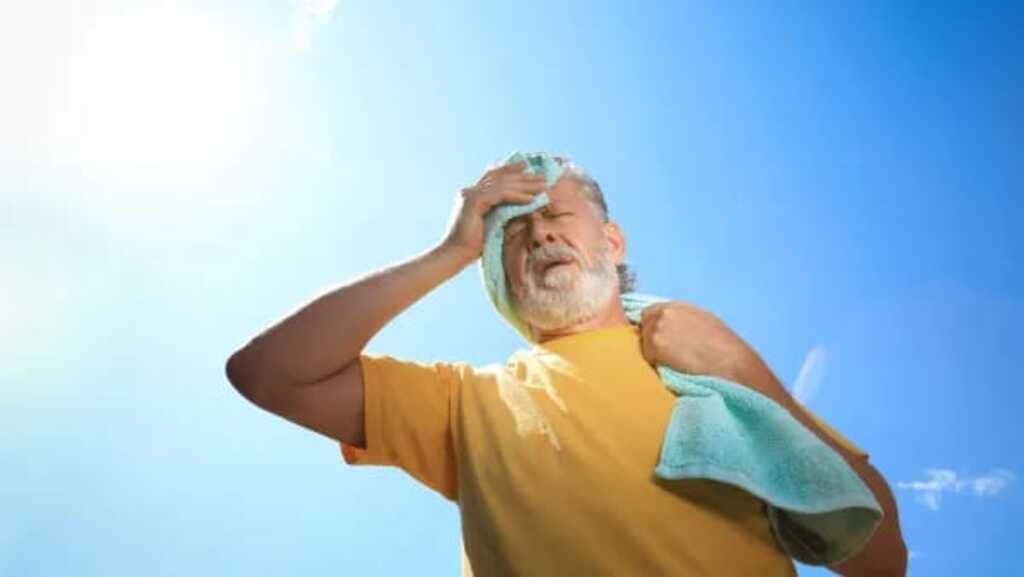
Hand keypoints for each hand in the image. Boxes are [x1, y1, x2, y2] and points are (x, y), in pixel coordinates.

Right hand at [439, 161, 546, 263]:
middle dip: (523, 176)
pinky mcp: (474, 201)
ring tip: (542, 186)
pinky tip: (531, 199)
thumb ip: (505, 214)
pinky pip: (500, 195)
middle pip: (500, 177)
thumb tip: (526, 207)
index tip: (527, 167)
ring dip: (524, 185)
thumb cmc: (472, 247)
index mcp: (473, 195)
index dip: (510, 170)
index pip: (493, 177)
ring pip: (502, 184)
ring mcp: (471, 194)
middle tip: (543, 176)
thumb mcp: (493, 226)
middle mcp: (470, 191)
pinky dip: (517, 196)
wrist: (455, 255)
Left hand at [639, 301, 753, 381]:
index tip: (663, 341)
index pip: (651, 313)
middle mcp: (665, 312)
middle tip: (667, 355)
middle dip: (650, 339)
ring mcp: (657, 328)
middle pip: (644, 326)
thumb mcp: (704, 322)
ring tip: (675, 363)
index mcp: (678, 306)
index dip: (654, 328)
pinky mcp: (654, 345)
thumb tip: (669, 329)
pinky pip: (646, 357)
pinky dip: (655, 364)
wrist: (730, 363)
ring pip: (643, 342)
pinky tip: (673, 368)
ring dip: (652, 353)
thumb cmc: (724, 348)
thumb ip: (682, 321)